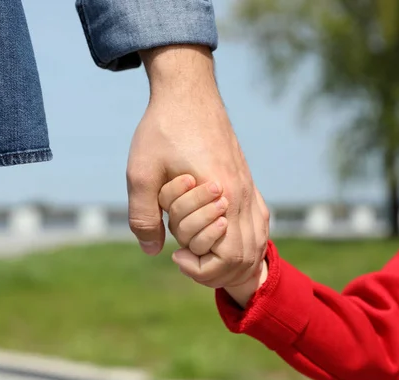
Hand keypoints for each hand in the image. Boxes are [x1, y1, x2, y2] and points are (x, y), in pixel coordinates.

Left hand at [127, 45, 268, 287]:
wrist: (188, 91)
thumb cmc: (163, 129)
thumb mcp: (140, 173)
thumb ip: (142, 216)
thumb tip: (152, 251)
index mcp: (222, 194)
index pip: (228, 257)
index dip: (201, 268)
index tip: (176, 254)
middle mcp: (243, 194)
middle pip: (247, 256)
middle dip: (215, 268)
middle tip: (185, 255)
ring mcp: (250, 187)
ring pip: (256, 242)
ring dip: (230, 257)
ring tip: (200, 250)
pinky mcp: (248, 181)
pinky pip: (258, 223)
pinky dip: (242, 240)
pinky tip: (219, 234)